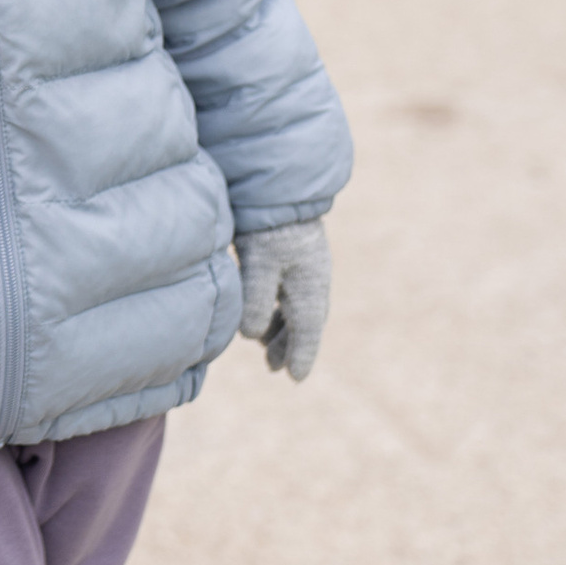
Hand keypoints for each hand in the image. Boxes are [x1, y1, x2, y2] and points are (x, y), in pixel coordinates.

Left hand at [235, 220, 330, 381]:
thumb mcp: (259, 265)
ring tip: (265, 344)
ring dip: (283, 329)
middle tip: (275, 367)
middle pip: (305, 323)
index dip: (301, 356)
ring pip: (298, 309)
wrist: (280, 185)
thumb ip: (257, 302)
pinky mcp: (294, 256)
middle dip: (292, 346)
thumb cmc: (270, 226)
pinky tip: (264, 311)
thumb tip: (251, 335)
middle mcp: (313, 281)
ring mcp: (307, 267)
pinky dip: (279, 310)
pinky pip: (291, 293)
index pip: (307, 331)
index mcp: (309, 288)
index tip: (296, 378)